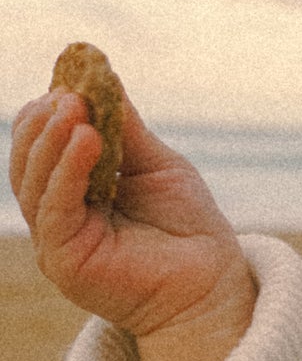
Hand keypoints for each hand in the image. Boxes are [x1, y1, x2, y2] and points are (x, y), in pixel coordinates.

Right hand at [10, 90, 255, 360]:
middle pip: (29, 161)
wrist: (212, 282)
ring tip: (74, 108)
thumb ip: (128, 131)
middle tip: (68, 92)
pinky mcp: (64, 258)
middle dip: (45, 123)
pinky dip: (66, 170)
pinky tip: (85, 140)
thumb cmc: (190, 227)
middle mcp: (59, 213)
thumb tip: (102, 79)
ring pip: (33, 182)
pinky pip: (54, 208)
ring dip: (51, 140)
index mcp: (77, 190)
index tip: (71, 79)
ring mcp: (57, 237)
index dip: (53, 112)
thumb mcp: (159, 167)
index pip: (46, 145)